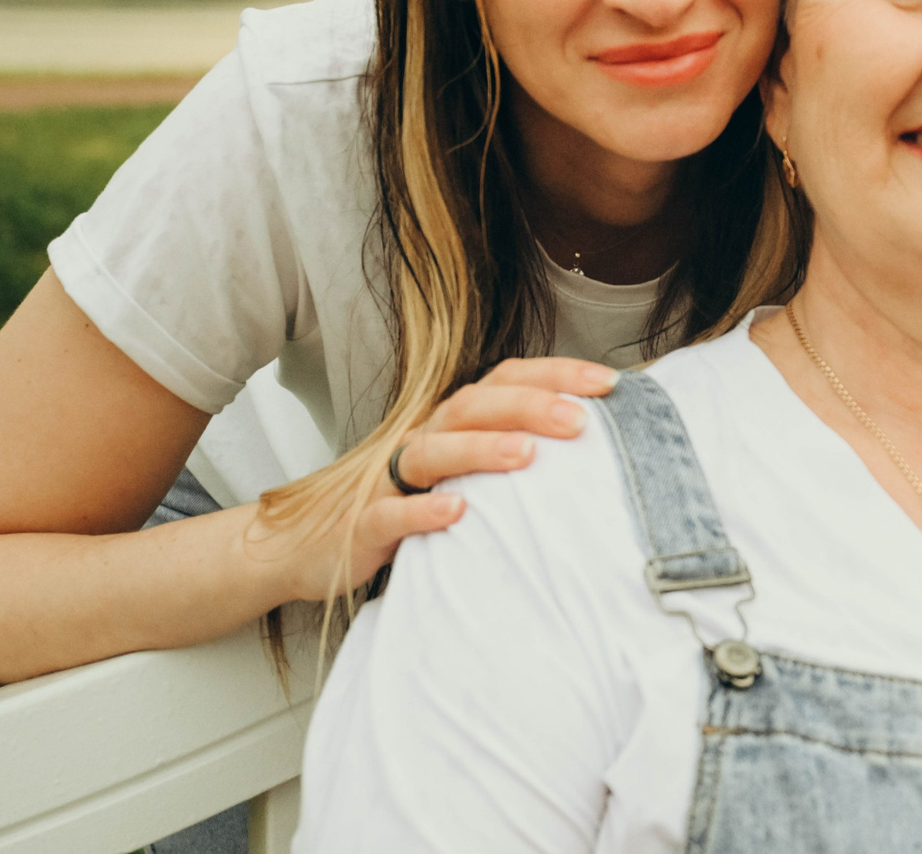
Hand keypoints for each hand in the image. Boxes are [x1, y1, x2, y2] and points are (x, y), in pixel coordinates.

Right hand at [254, 357, 616, 602]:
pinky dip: (421, 512)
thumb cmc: (412, 504)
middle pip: (474, 406)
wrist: (311, 545)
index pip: (507, 380)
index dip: (556, 375)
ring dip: (480, 449)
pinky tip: (455, 513)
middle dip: (529, 407)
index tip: (611, 383)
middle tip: (579, 420)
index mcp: (455, 421)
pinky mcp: (365, 525)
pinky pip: (390, 514)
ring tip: (526, 456)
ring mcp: (390, 480)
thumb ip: (518, 454)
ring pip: (432, 451)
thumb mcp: (467, 474)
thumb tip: (600, 442)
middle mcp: (424, 437)